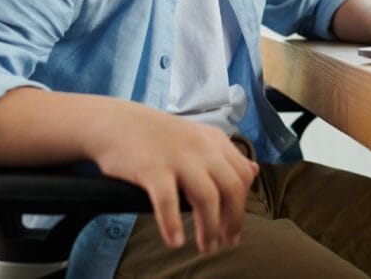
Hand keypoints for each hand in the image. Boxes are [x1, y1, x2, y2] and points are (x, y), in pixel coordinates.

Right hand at [84, 102, 258, 254]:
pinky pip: (168, 202)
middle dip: (233, 221)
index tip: (235, 226)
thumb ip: (226, 155)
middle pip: (231, 188)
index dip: (243, 204)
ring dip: (209, 228)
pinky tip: (175, 241)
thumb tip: (254, 171)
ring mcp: (178, 158)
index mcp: (215, 141)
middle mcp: (202, 148)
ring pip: (206, 198)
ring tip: (206, 247)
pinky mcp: (152, 169)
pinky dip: (173, 225)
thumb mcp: (199, 137)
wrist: (116, 122)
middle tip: (227, 242)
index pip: (242, 176)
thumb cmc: (157, 135)